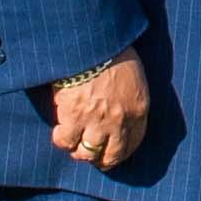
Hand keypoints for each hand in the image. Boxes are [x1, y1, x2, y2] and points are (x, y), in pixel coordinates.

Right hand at [40, 50, 152, 169]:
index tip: (112, 154)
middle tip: (93, 156)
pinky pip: (66, 141)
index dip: (122, 152)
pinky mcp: (73, 117)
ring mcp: (96, 121)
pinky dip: (62, 139)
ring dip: (80, 151)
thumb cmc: (112, 49)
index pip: (134, 142)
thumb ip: (130, 96)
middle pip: (111, 155)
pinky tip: (61, 131)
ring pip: (87, 153)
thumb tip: (119, 108)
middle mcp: (119, 120)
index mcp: (139, 108)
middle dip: (102, 160)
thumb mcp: (133, 73)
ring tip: (74, 143)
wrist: (91, 40)